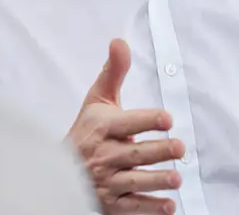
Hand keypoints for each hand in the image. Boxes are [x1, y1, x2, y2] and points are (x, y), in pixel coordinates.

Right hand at [67, 39, 184, 213]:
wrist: (58, 170)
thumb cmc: (86, 131)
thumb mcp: (97, 100)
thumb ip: (113, 72)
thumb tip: (119, 42)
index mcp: (102, 128)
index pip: (126, 123)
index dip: (146, 120)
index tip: (166, 118)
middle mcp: (103, 155)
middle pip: (134, 153)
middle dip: (158, 151)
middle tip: (179, 148)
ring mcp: (106, 181)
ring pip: (133, 181)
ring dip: (156, 181)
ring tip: (177, 178)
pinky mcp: (110, 203)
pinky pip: (131, 206)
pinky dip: (149, 208)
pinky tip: (168, 206)